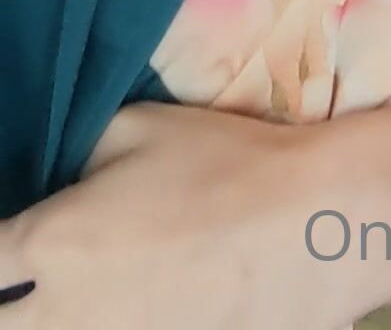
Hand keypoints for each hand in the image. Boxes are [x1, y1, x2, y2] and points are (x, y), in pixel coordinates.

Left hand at [0, 100, 364, 329]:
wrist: (312, 223)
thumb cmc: (223, 163)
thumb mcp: (135, 128)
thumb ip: (76, 164)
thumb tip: (62, 188)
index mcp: (51, 240)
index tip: (14, 246)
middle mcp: (64, 312)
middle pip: (6, 325)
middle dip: (17, 303)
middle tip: (48, 279)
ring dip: (64, 316)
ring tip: (103, 291)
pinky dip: (122, 325)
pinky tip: (146, 305)